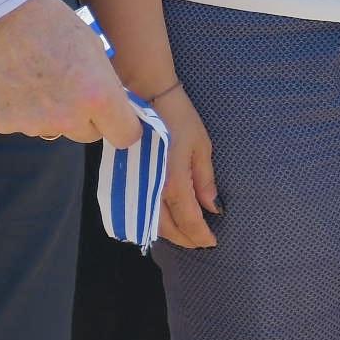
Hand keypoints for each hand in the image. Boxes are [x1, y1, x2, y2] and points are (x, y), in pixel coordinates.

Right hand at [0, 0, 140, 146]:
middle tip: (71, 88)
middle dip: (86, 118)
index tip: (118, 119)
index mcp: (98, 96)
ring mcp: (33, 124)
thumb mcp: (94, 48)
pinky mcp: (3, 124)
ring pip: (53, 129)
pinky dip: (20, 110)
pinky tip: (14, 82)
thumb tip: (111, 105)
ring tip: (36, 78)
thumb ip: (104, 83)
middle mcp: (68, 118)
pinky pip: (22, 123)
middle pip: (88, 134)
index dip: (123, 126)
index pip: (124, 135)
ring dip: (51, 113)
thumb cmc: (51, 23)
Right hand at [150, 85, 218, 248]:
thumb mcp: (202, 147)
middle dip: (186, 239)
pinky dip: (150, 223)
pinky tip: (163, 222)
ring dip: (169, 234)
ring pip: (150, 223)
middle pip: (168, 228)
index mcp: (175, 181)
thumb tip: (213, 207)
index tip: (212, 242)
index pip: (189, 220)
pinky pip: (137, 211)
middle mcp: (152, 190)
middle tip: (200, 242)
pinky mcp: (125, 181)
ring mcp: (136, 186)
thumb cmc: (180, 119)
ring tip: (185, 235)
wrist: (146, 97)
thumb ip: (205, 180)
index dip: (201, 235)